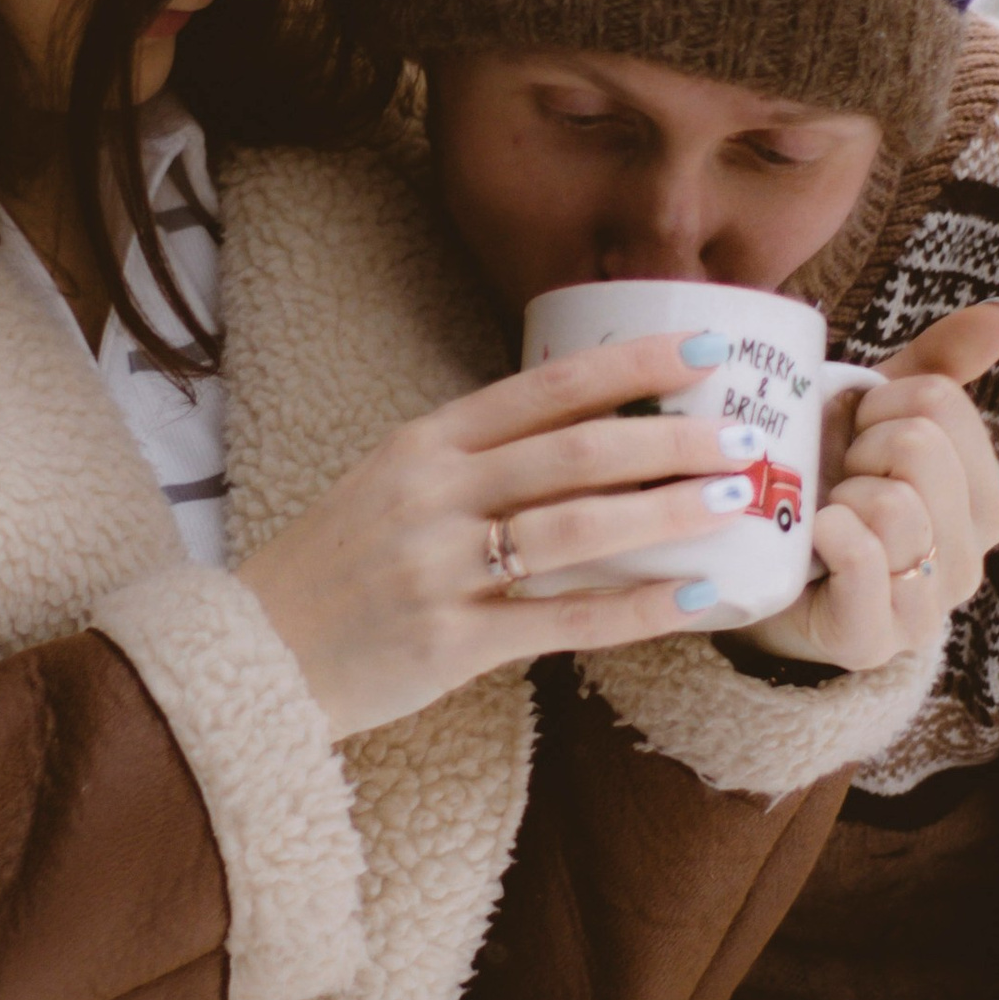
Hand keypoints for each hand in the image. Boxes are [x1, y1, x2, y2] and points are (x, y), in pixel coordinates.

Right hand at [235, 327, 780, 738]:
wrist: (253, 654)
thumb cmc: (338, 565)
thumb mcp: (391, 482)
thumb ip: (478, 456)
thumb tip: (594, 430)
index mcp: (425, 442)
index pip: (547, 387)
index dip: (633, 363)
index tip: (705, 345)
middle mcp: (434, 494)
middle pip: (576, 453)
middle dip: (671, 438)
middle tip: (745, 435)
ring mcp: (440, 569)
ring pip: (577, 530)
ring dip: (667, 512)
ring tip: (734, 500)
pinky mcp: (450, 643)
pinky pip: (564, 621)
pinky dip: (638, 608)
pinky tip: (696, 598)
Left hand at [748, 302, 998, 671]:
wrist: (764, 579)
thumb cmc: (828, 491)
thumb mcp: (877, 421)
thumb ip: (940, 366)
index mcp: (986, 501)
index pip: (940, 403)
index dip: (880, 405)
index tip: (858, 435)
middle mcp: (972, 556)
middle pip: (919, 447)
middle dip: (859, 448)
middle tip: (838, 478)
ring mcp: (928, 606)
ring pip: (891, 503)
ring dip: (838, 496)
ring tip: (824, 515)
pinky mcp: (875, 640)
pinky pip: (863, 561)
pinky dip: (830, 534)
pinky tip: (814, 538)